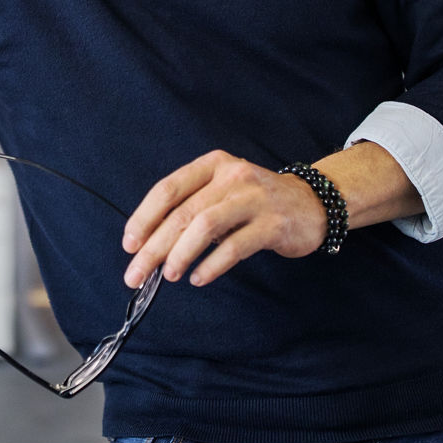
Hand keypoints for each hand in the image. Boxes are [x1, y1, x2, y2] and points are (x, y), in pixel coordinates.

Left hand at [121, 150, 325, 288]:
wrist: (312, 203)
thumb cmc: (256, 201)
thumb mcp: (223, 191)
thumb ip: (192, 207)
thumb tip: (151, 243)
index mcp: (213, 165)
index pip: (168, 189)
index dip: (144, 217)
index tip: (129, 244)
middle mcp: (232, 176)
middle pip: (183, 212)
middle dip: (154, 246)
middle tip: (136, 273)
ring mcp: (254, 198)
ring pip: (206, 226)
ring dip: (180, 254)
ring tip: (168, 275)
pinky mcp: (273, 224)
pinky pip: (235, 246)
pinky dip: (212, 265)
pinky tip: (199, 277)